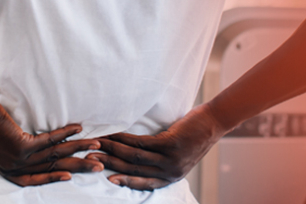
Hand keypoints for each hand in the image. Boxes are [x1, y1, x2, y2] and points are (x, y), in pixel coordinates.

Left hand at [0, 97, 103, 185]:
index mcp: (9, 171)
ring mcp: (19, 159)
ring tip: (95, 144)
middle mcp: (15, 169)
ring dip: (78, 149)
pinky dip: (65, 133)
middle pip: (53, 168)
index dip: (55, 177)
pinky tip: (77, 129)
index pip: (37, 179)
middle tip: (98, 165)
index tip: (71, 177)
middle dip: (78, 166)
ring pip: (55, 155)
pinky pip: (49, 141)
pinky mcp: (22, 146)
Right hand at [88, 103, 226, 189]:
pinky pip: (141, 143)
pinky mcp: (170, 144)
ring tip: (97, 145)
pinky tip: (113, 134)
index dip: (123, 181)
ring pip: (134, 157)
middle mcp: (170, 172)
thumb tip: (136, 155)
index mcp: (171, 177)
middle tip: (91, 158)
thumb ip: (160, 159)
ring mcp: (170, 159)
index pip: (142, 183)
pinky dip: (124, 139)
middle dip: (110, 164)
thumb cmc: (194, 135)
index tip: (106, 180)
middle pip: (134, 170)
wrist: (214, 122)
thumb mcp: (177, 154)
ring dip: (113, 150)